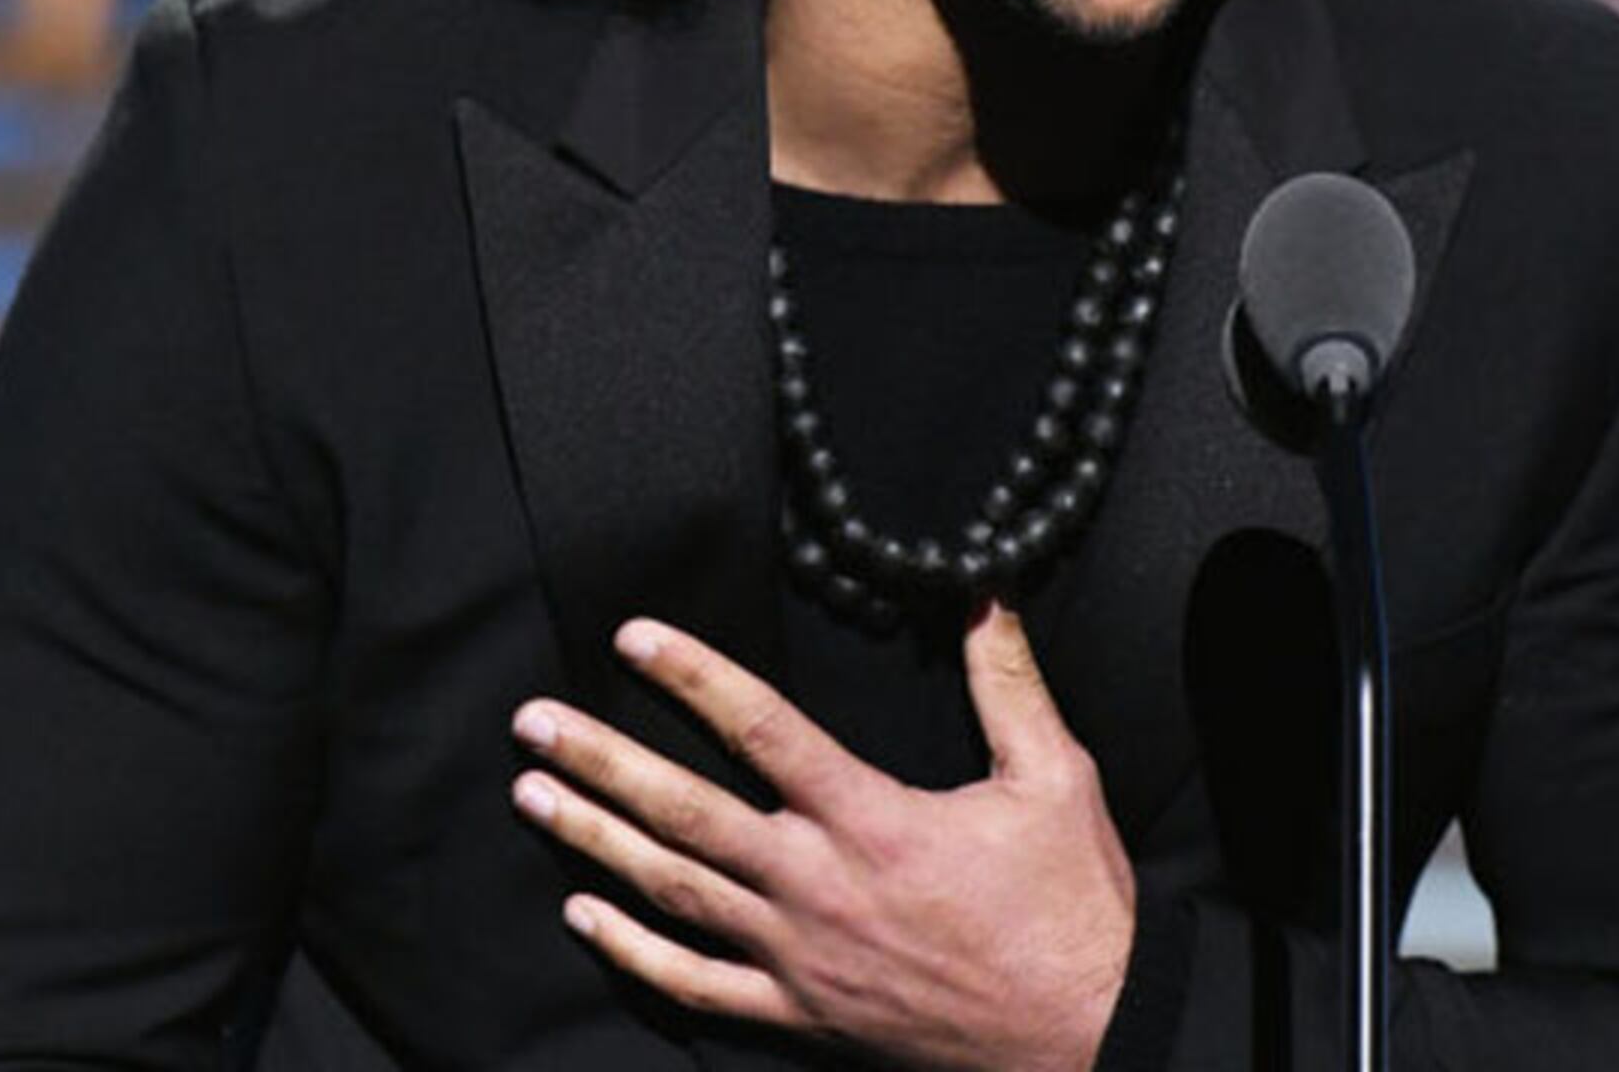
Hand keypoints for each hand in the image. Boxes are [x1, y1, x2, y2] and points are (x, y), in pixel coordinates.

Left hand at [509, 604, 1135, 1071]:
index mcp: (872, 818)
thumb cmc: (1072, 907)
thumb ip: (1008, 682)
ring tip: (531, 795)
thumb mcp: (1054, 779)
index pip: (761, 728)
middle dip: (599, 762)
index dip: (691, 677)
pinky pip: (696, 985)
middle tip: (531, 723)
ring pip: (672, 892)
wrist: (1087, 1035)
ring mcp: (799, 957)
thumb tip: (982, 591)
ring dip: (594, 840)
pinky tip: (583, 914)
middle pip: (684, 812)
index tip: (631, 638)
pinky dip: (632, 950)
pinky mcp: (801, 1015)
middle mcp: (817, 885)